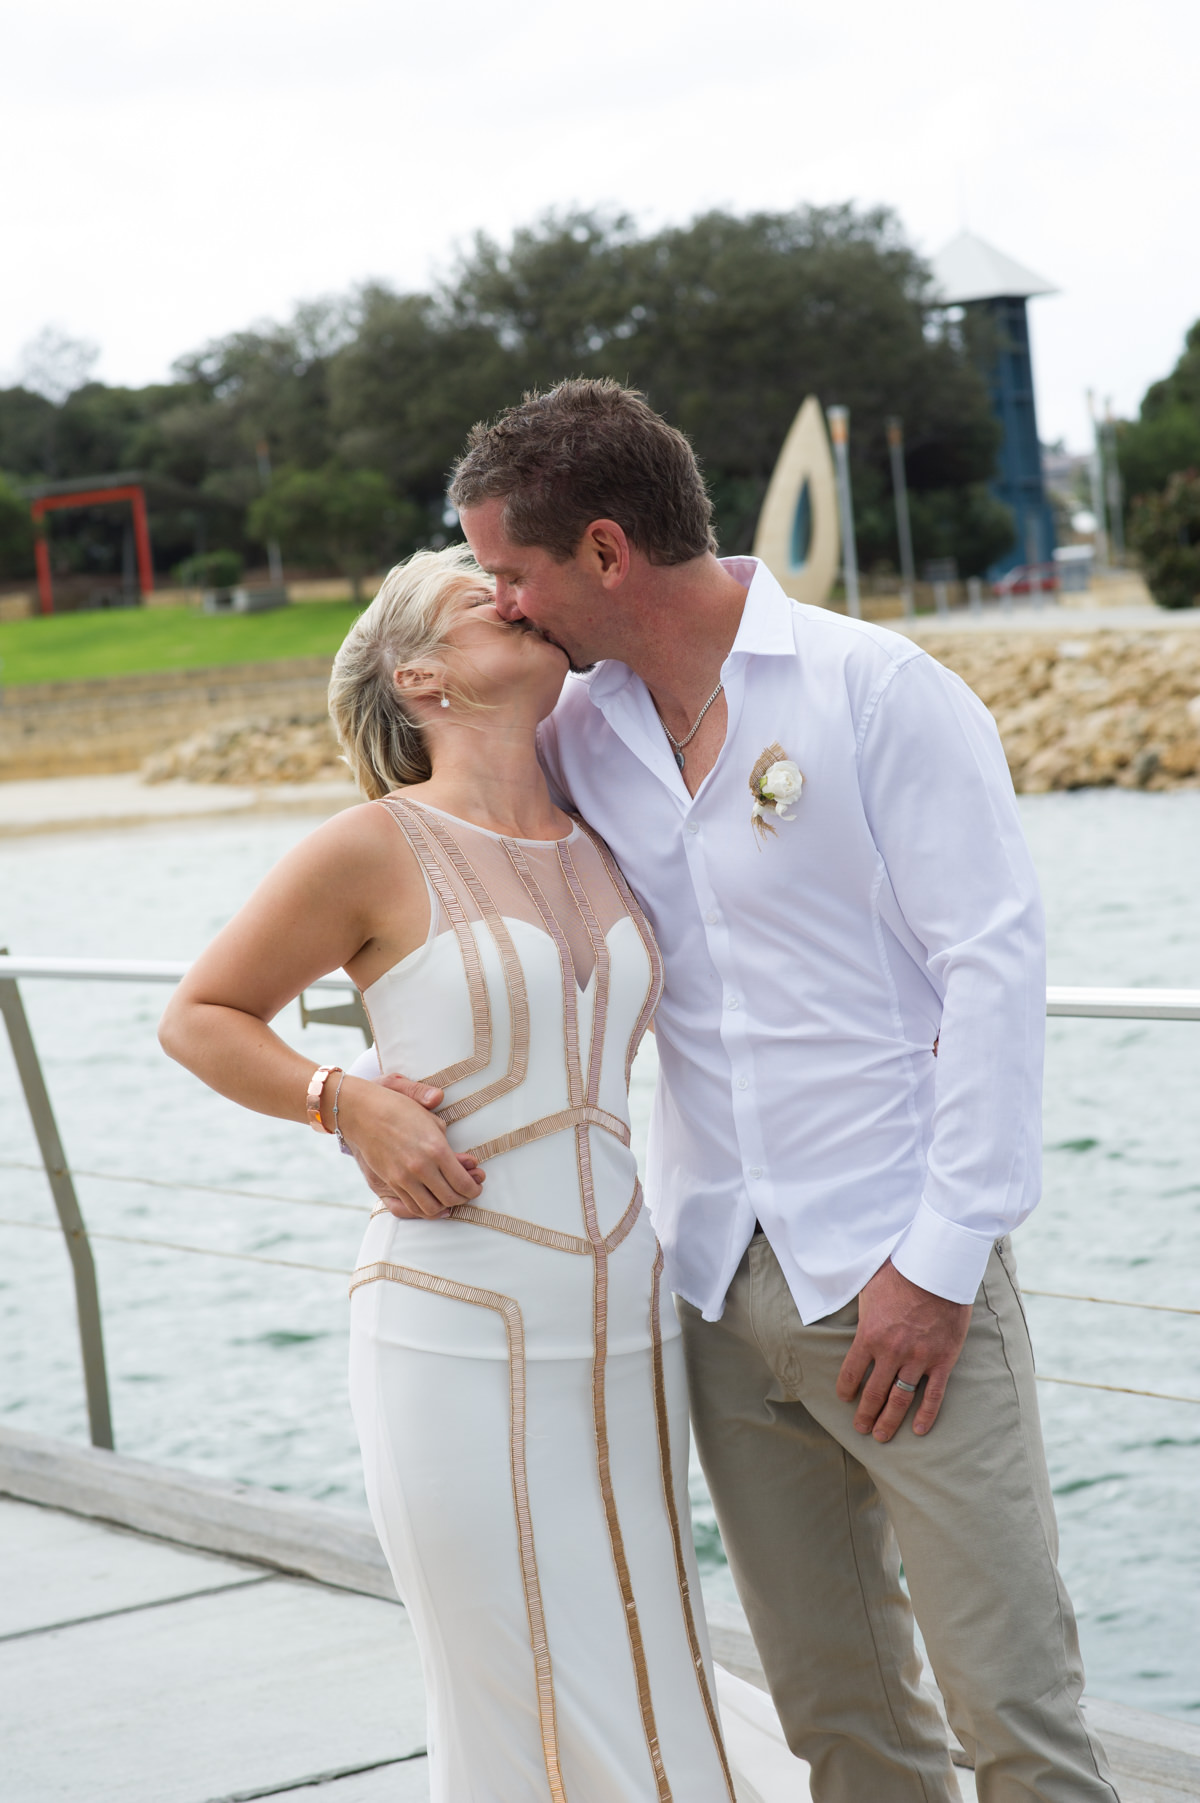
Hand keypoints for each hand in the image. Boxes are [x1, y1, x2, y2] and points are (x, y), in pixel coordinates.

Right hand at [339, 1073, 485, 1219]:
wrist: (359, 1111)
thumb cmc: (394, 1105)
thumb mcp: (424, 1107)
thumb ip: (443, 1120)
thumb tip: (447, 1112)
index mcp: (436, 1148)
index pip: (462, 1182)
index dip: (473, 1188)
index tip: (477, 1185)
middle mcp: (421, 1167)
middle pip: (450, 1198)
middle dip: (464, 1198)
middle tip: (468, 1192)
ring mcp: (403, 1178)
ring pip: (431, 1208)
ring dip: (445, 1207)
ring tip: (451, 1197)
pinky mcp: (389, 1182)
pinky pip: (410, 1207)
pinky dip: (425, 1209)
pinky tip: (432, 1203)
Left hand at [835, 1260, 971, 1441]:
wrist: (938, 1268)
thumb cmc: (900, 1273)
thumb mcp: (868, 1289)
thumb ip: (860, 1311)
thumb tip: (843, 1310)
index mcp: (869, 1335)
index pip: (851, 1373)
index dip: (845, 1390)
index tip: (844, 1399)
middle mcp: (891, 1352)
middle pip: (874, 1393)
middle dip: (865, 1414)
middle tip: (861, 1428)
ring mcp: (918, 1359)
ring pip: (900, 1399)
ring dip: (889, 1420)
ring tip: (881, 1435)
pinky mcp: (942, 1360)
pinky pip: (933, 1395)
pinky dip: (926, 1415)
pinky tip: (917, 1430)